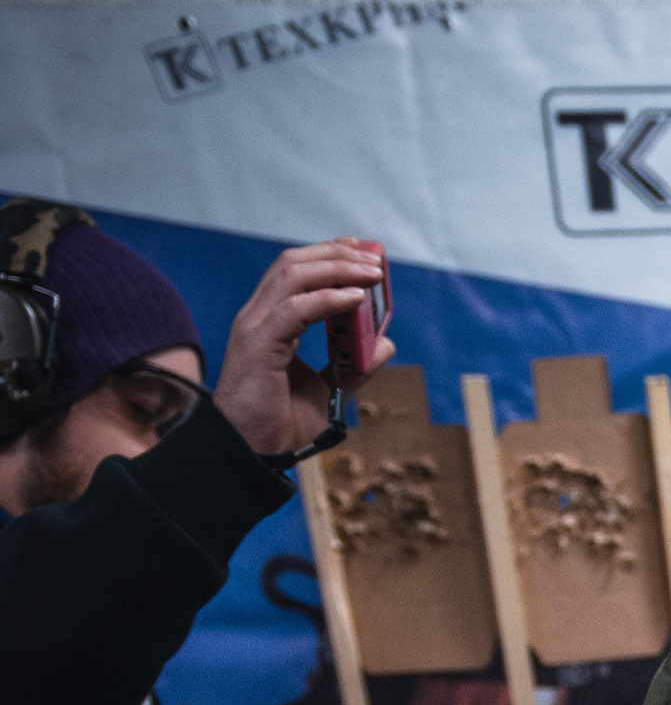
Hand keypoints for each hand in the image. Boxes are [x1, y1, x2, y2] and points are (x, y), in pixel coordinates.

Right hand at [212, 239, 394, 460]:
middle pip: (295, 265)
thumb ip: (354, 366)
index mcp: (269, 322)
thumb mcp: (328, 391)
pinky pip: (295, 309)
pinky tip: (355, 300)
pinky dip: (328, 300)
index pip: (296, 272)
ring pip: (293, 276)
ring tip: (371, 273)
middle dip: (337, 254)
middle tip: (374, 257)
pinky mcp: (257, 344)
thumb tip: (384, 344)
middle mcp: (258, 317)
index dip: (328, 255)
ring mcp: (254, 327)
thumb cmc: (280, 425)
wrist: (251, 454)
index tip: (361, 251)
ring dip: (337, 269)